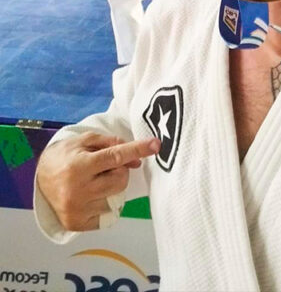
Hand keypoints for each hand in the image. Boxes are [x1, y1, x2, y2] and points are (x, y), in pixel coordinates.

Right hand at [36, 134, 159, 231]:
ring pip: (116, 196)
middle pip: (120, 180)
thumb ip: (111, 144)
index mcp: (78, 167)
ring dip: (111, 187)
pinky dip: (105, 202)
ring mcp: (77, 210)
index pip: (114, 157)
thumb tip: (136, 160)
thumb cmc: (65, 157)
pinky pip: (108, 212)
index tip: (155, 145)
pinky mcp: (78, 223)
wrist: (40, 178)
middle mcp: (76, 190)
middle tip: (103, 168)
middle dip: (118, 171)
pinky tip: (90, 195)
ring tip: (94, 181)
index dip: (136, 150)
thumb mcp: (84, 141)